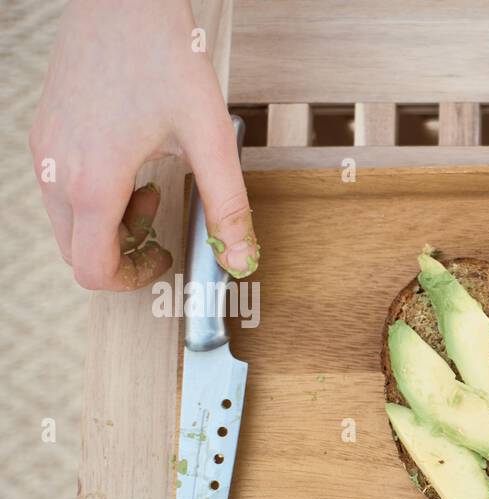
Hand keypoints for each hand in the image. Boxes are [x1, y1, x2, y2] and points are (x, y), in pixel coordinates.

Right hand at [29, 0, 257, 290]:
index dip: (133, 280)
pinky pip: (60, 190)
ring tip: (149, 192)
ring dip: (109, 226)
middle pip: (76, 252)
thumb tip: (242, 259)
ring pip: (66, 223)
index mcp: (94, 182)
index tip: (163, 261)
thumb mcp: (211, 140)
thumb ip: (228, 207)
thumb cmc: (164, 58)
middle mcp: (57, 171)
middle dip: (122, 254)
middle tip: (160, 227)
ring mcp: (45, 151)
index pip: (94, 270)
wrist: (124, 1)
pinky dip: (93, 198)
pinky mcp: (44, 134)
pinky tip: (130, 167)